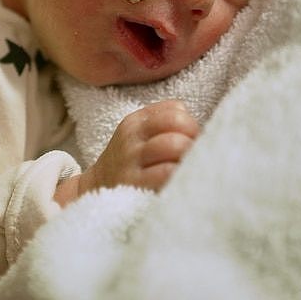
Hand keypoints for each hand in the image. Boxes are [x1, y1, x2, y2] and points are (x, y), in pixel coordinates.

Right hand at [55, 100, 199, 205]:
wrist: (97, 190)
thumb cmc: (131, 162)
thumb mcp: (140, 135)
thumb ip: (167, 122)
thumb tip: (204, 129)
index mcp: (136, 122)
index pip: (175, 110)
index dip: (191, 127)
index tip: (191, 143)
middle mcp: (131, 138)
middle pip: (178, 125)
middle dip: (195, 143)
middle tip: (195, 160)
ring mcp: (131, 162)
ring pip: (175, 146)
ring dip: (191, 159)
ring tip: (190, 171)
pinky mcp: (134, 186)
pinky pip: (167, 174)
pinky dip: (182, 177)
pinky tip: (183, 184)